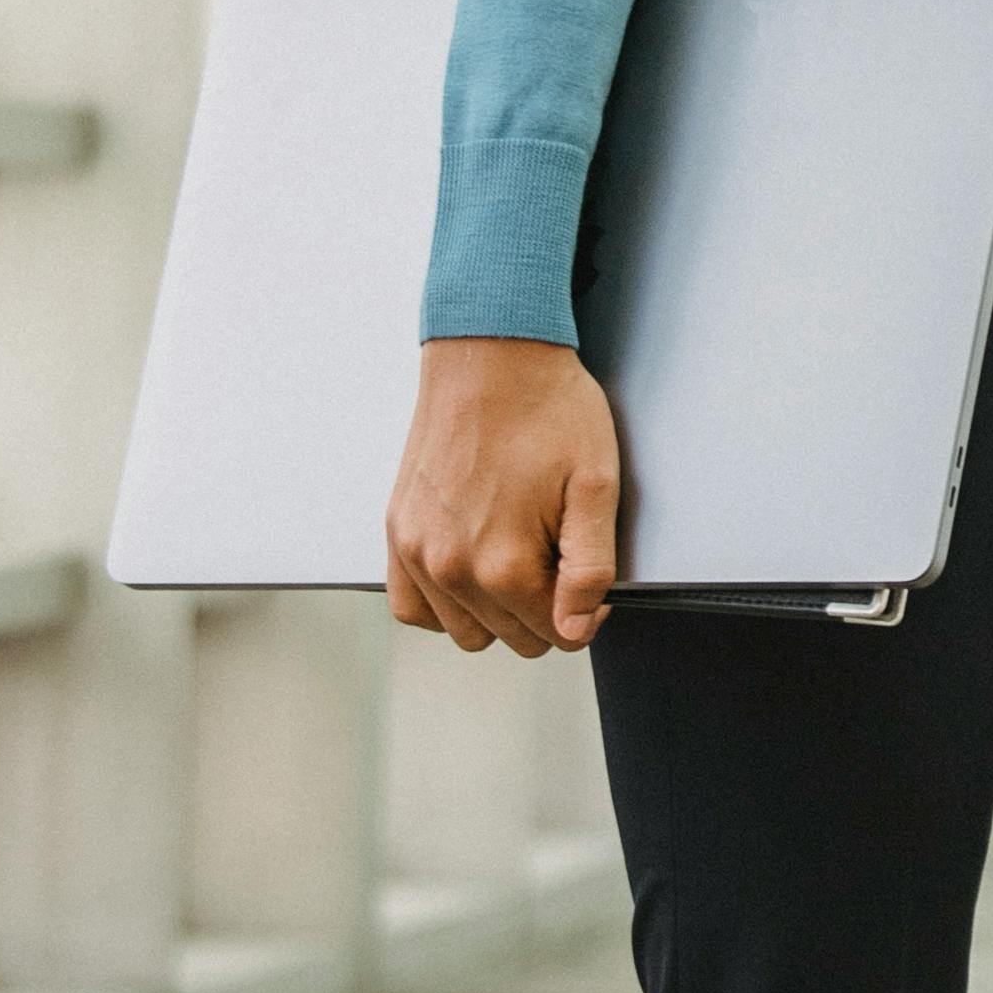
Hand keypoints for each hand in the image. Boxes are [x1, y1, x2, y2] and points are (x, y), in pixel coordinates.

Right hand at [388, 335, 623, 656]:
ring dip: (495, 610)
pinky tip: (471, 572)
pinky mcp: (397, 533)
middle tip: (554, 548)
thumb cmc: (547, 409)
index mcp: (503, 563)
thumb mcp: (596, 485)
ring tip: (515, 553)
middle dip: (543, 607)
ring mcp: (416, 551)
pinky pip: (412, 607)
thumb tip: (574, 629)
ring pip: (465, 631)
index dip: (585, 607)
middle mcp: (450, 567)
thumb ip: (591, 569)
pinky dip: (442, 604)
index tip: (586, 567)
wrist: (491, 355)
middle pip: (512, 637)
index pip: (556, 633)